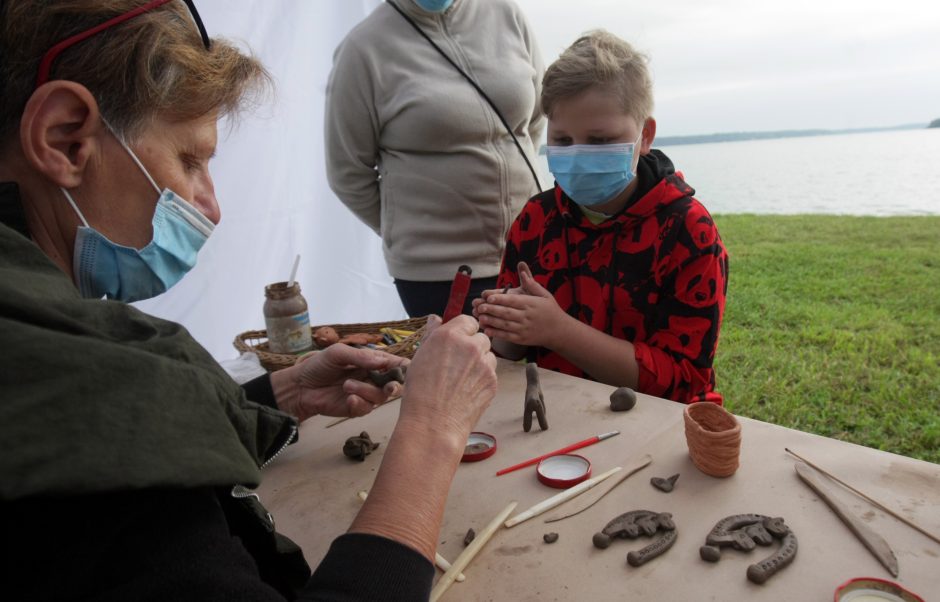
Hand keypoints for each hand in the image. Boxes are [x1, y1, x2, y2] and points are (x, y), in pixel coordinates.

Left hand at [271, 344, 408, 421]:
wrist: (300, 386)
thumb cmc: (319, 365)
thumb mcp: (338, 353)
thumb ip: (361, 357)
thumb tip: (383, 362)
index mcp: (372, 362)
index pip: (396, 364)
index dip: (404, 368)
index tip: (402, 370)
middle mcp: (372, 378)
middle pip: (395, 384)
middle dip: (395, 386)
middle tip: (389, 387)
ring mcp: (365, 394)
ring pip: (380, 397)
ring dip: (366, 391)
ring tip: (347, 386)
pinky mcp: (356, 408)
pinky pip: (366, 409)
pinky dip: (359, 403)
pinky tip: (348, 399)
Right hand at [397, 314, 496, 435]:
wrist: (434, 423)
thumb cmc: (421, 392)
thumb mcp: (420, 357)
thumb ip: (432, 334)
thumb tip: (436, 318)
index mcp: (449, 336)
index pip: (468, 321)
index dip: (463, 331)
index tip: (458, 341)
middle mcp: (470, 346)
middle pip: (481, 338)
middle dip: (473, 348)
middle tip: (459, 364)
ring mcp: (484, 364)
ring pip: (488, 356)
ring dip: (480, 363)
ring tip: (462, 380)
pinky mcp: (493, 381)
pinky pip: (491, 373)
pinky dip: (483, 379)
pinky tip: (467, 391)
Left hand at [475, 261, 569, 348]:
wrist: (559, 331)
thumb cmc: (550, 310)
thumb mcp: (544, 294)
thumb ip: (531, 283)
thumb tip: (522, 269)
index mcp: (531, 304)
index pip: (513, 300)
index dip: (500, 299)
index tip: (488, 296)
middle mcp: (527, 316)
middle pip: (507, 313)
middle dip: (492, 310)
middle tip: (479, 306)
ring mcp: (524, 329)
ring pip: (505, 325)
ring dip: (492, 321)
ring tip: (480, 317)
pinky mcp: (522, 339)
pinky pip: (507, 336)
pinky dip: (497, 334)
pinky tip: (487, 330)